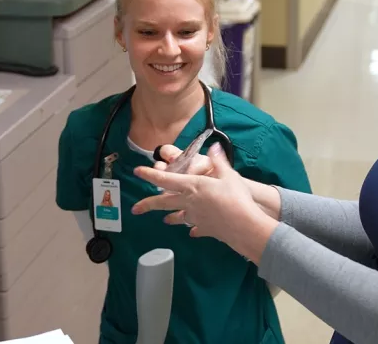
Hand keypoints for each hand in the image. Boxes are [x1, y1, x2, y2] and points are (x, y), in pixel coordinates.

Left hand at [132, 143, 277, 262]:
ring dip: (171, 217)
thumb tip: (214, 146)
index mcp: (192, 186)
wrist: (243, 225)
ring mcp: (195, 217)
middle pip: (163, 203)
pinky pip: (196, 228)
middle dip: (147, 205)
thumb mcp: (228, 175)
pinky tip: (193, 232)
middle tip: (135, 209)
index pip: (166, 179)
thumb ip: (219, 161)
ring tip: (165, 220)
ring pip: (178, 217)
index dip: (150, 174)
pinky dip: (193, 229)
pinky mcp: (204, 229)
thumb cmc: (235, 197)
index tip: (137, 172)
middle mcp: (189, 202)